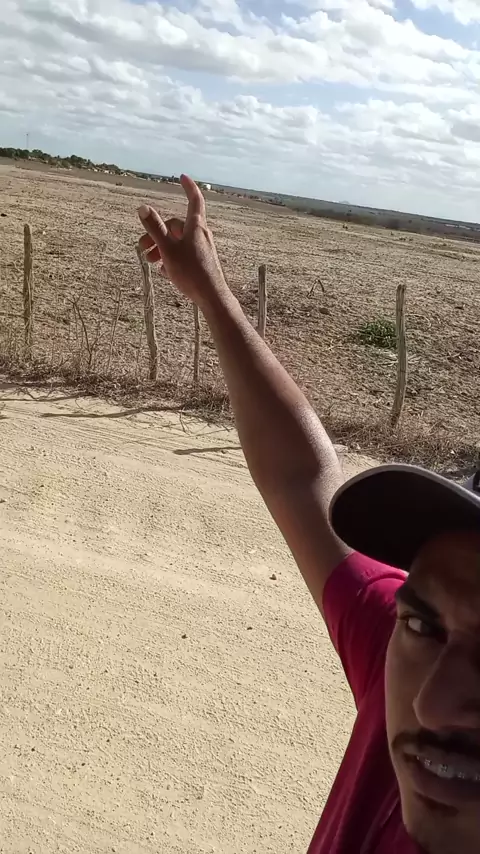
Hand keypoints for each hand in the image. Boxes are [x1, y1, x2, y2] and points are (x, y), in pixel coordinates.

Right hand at [137, 174, 226, 305]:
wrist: (212, 297)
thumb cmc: (191, 272)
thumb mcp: (168, 249)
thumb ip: (155, 228)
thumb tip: (142, 207)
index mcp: (196, 226)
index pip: (194, 200)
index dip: (188, 187)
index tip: (182, 177)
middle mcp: (201, 234)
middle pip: (176, 226)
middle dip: (157, 234)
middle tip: (142, 249)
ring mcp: (202, 249)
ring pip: (178, 241)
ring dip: (162, 248)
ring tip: (150, 261)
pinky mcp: (202, 262)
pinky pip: (184, 254)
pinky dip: (172, 258)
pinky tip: (164, 271)